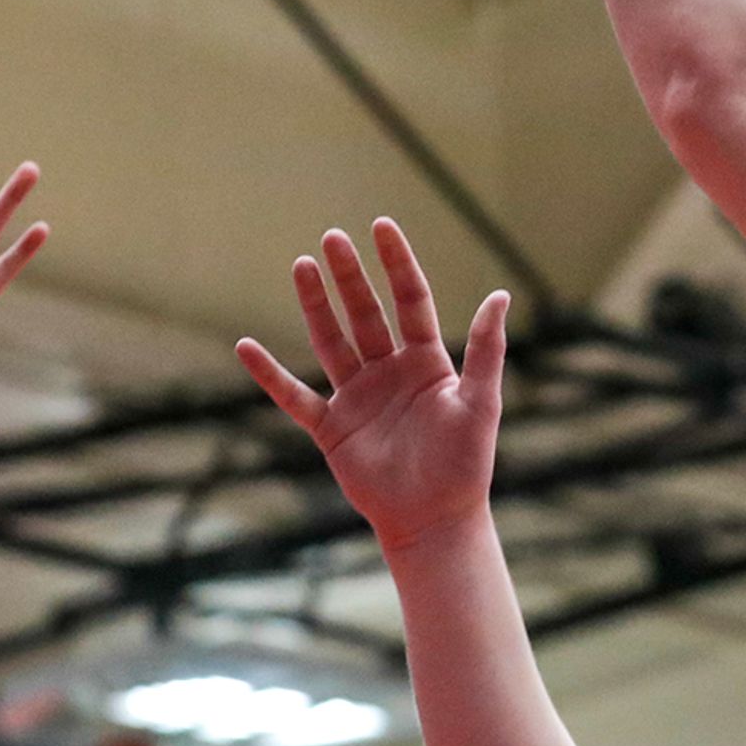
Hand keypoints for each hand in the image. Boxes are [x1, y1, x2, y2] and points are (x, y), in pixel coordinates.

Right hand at [236, 221, 506, 554]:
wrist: (434, 519)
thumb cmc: (465, 464)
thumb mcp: (480, 403)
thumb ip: (485, 351)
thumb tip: (500, 297)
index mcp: (426, 362)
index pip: (410, 300)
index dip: (396, 263)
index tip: (381, 226)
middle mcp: (389, 372)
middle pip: (365, 313)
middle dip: (349, 276)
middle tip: (332, 238)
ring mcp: (358, 398)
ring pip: (330, 341)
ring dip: (315, 306)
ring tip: (301, 266)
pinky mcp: (332, 428)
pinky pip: (295, 396)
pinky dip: (269, 374)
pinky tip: (246, 347)